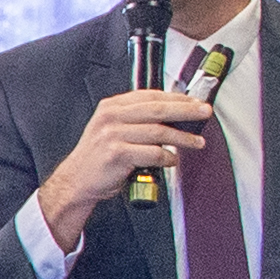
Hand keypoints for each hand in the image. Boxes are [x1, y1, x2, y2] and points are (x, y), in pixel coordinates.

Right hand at [41, 85, 211, 221]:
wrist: (75, 182)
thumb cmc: (98, 158)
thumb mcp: (111, 129)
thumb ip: (136, 119)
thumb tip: (173, 115)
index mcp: (111, 107)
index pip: (150, 96)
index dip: (176, 98)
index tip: (194, 103)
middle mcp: (111, 118)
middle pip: (158, 110)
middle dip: (186, 111)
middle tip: (204, 114)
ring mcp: (112, 135)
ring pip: (159, 132)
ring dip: (182, 138)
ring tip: (196, 142)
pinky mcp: (116, 154)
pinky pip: (152, 153)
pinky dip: (167, 157)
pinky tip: (172, 159)